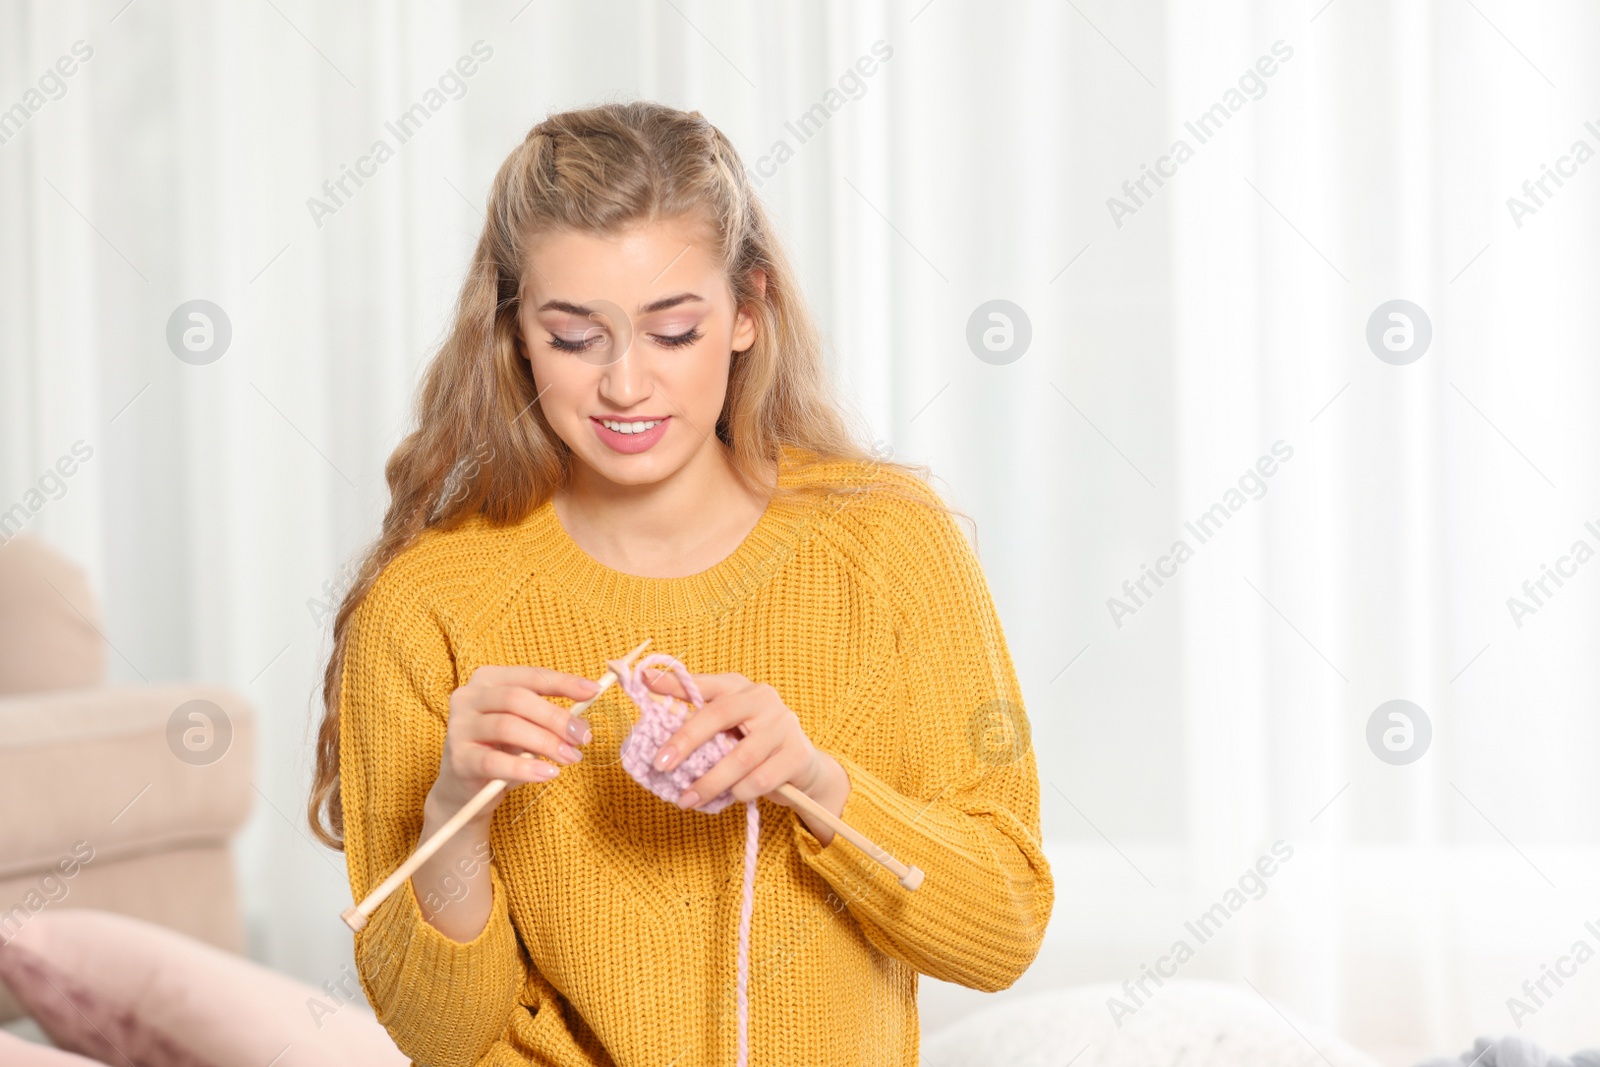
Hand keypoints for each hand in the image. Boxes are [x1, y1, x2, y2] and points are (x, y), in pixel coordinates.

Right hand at [428, 665, 600, 818]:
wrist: (465, 789)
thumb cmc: (501, 750)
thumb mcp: (527, 728)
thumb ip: (549, 720)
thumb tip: (583, 724)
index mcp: (488, 679)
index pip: (530, 676)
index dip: (562, 682)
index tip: (593, 691)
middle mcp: (468, 697)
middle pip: (518, 699)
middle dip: (556, 717)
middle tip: (582, 738)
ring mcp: (459, 727)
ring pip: (507, 726)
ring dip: (545, 742)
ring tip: (571, 758)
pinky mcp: (458, 759)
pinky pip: (494, 761)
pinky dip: (525, 768)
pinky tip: (548, 773)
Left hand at [642, 669, 832, 811]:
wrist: (801, 768)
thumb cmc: (751, 746)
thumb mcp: (725, 729)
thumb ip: (696, 721)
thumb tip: (652, 716)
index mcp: (740, 687)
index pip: (704, 684)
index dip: (675, 683)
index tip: (644, 682)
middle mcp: (763, 699)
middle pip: (720, 714)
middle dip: (686, 740)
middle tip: (660, 765)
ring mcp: (783, 725)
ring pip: (740, 756)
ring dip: (709, 782)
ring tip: (686, 800)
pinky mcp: (796, 754)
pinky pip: (760, 780)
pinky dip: (739, 792)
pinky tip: (730, 798)